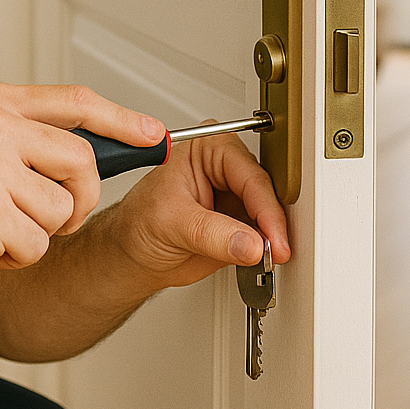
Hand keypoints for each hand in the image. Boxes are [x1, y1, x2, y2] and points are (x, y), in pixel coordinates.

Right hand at [0, 81, 164, 303]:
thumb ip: (32, 136)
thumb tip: (106, 143)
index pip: (76, 101)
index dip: (123, 120)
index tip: (154, 135)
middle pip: (84, 162)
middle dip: (77, 201)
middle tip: (46, 217)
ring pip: (63, 208)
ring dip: (39, 232)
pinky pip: (38, 244)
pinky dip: (18, 257)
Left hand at [103, 127, 291, 290]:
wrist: (132, 252)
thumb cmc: (138, 223)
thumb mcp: (172, 223)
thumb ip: (213, 234)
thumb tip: (251, 244)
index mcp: (206, 149)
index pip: (248, 175)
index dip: (265, 208)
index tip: (273, 238)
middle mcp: (225, 167)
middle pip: (265, 192)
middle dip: (272, 223)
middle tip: (277, 250)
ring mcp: (235, 194)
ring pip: (269, 213)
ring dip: (272, 238)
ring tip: (271, 257)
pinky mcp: (241, 220)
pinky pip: (264, 234)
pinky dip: (266, 249)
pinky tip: (263, 259)